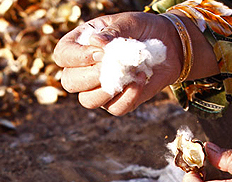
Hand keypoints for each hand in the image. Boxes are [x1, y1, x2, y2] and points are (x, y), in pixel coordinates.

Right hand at [52, 11, 218, 115]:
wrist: (170, 45)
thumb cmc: (144, 29)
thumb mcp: (129, 22)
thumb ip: (112, 33)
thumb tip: (96, 44)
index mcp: (81, 45)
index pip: (62, 56)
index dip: (75, 57)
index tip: (99, 52)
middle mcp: (86, 69)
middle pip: (70, 82)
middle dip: (88, 76)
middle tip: (110, 64)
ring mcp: (100, 89)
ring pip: (88, 100)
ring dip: (106, 89)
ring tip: (129, 71)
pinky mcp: (118, 102)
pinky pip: (116, 108)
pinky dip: (129, 96)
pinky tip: (140, 79)